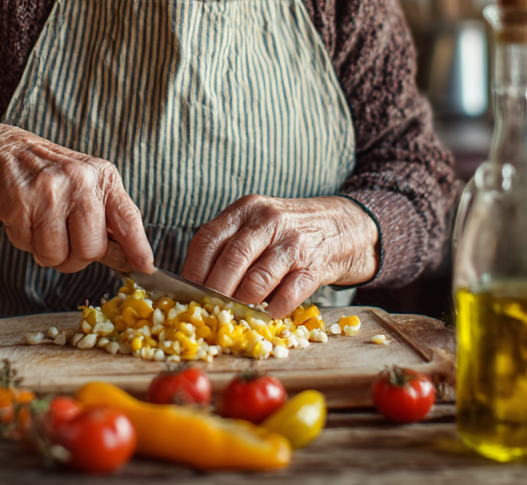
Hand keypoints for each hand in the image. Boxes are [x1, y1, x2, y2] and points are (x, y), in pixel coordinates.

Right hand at [0, 118, 153, 274]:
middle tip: (64, 240)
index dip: (137, 247)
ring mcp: (50, 191)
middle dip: (76, 257)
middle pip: (91, 250)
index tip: (145, 266)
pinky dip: (24, 241)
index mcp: (103, 177)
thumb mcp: (88, 187)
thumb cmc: (51, 177)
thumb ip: (109, 221)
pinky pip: (28, 247)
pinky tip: (24, 217)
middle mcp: (81, 181)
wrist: (4, 152)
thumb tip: (132, 260)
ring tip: (42, 226)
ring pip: (57, 256)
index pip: (127, 217)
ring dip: (47, 252)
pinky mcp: (21, 203)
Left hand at [181, 195, 378, 317]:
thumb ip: (229, 245)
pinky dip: (272, 311)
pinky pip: (288, 294)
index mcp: (246, 209)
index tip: (183, 293)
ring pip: (257, 280)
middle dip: (214, 292)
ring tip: (231, 318)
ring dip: (241, 305)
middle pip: (231, 260)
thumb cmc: (288, 231)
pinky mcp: (315, 265)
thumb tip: (193, 286)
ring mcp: (293, 242)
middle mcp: (268, 220)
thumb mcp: (257, 223)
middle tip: (204, 312)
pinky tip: (264, 318)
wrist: (342, 225)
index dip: (193, 269)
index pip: (209, 238)